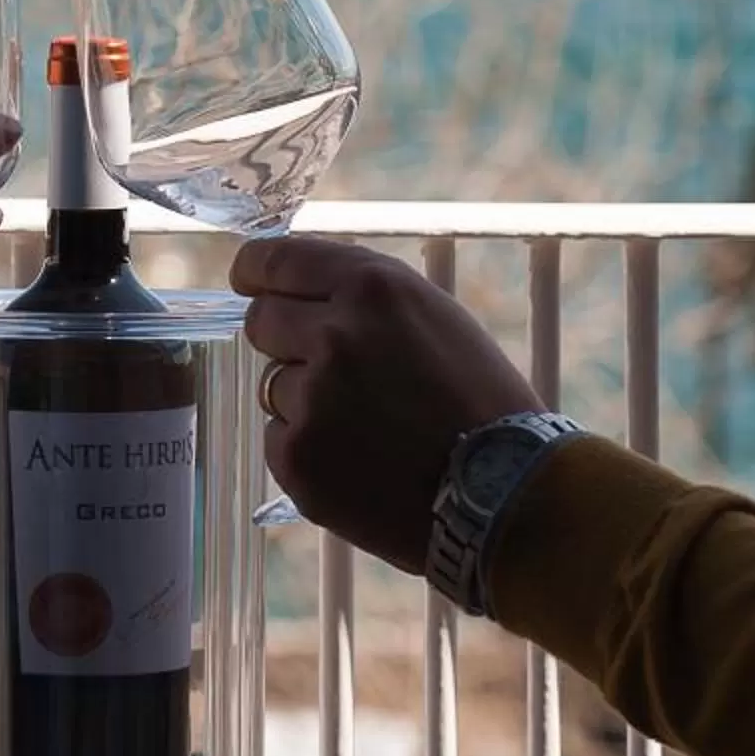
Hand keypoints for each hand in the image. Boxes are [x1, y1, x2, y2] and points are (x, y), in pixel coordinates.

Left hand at [234, 236, 543, 576]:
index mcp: (373, 287)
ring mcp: (312, 400)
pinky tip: (360, 464)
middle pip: (262, 322)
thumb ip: (364, 300)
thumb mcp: (434, 318)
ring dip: (307, 401)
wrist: (505, 495)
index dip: (255, 272)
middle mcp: (335, 335)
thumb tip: (303, 293)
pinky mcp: (298, 459)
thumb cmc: (483, 403)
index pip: (276, 260)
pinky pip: (279, 439)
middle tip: (330, 371)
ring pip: (274, 386)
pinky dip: (309, 451)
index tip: (248, 281)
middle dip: (285, 340)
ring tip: (369, 429)